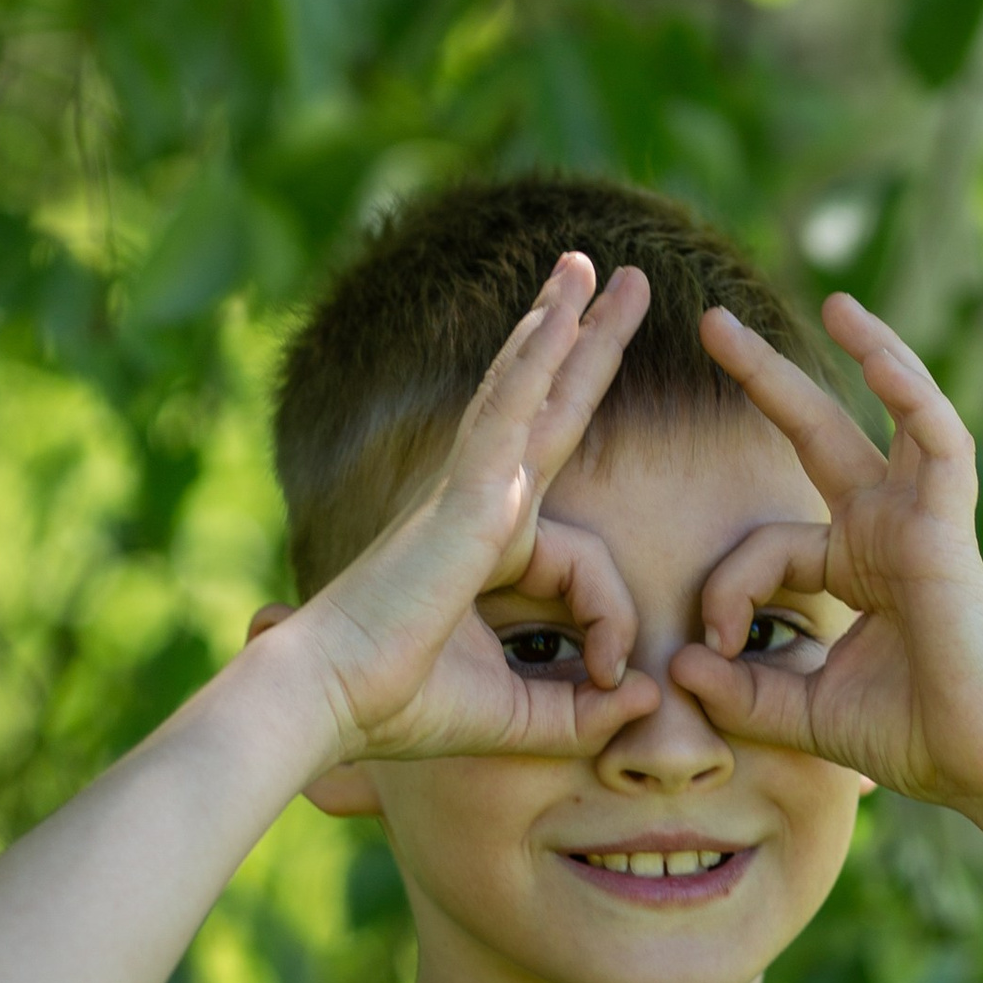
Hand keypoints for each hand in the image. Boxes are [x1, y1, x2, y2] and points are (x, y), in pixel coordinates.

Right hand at [261, 254, 662, 767]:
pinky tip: (557, 312)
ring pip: (526, 388)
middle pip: (548, 404)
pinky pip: (504, 413)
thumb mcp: (520, 717)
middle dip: (587, 342)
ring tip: (590, 265)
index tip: (610, 672)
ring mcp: (470, 491)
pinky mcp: (463, 497)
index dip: (609, 614)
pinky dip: (530, 360)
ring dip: (561, 322)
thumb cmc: (404, 707)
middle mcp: (483, 503)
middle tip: (617, 279)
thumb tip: (648, 699)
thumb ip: (584, 712)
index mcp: (493, 544)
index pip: (576, 539)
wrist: (334, 699)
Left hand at [672, 295, 982, 820]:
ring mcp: (922, 522)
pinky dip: (909, 391)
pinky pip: (937, 441)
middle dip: (766, 377)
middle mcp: (888, 531)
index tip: (710, 649)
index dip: (726, 592)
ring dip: (868, 351)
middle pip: (821, 432)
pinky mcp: (950, 529)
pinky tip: (873, 348)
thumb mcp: (802, 715)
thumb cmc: (913, 740)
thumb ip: (741, 693)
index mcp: (854, 568)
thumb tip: (677, 668)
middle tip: (709, 324)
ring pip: (893, 413)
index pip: (766, 548)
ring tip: (832, 300)